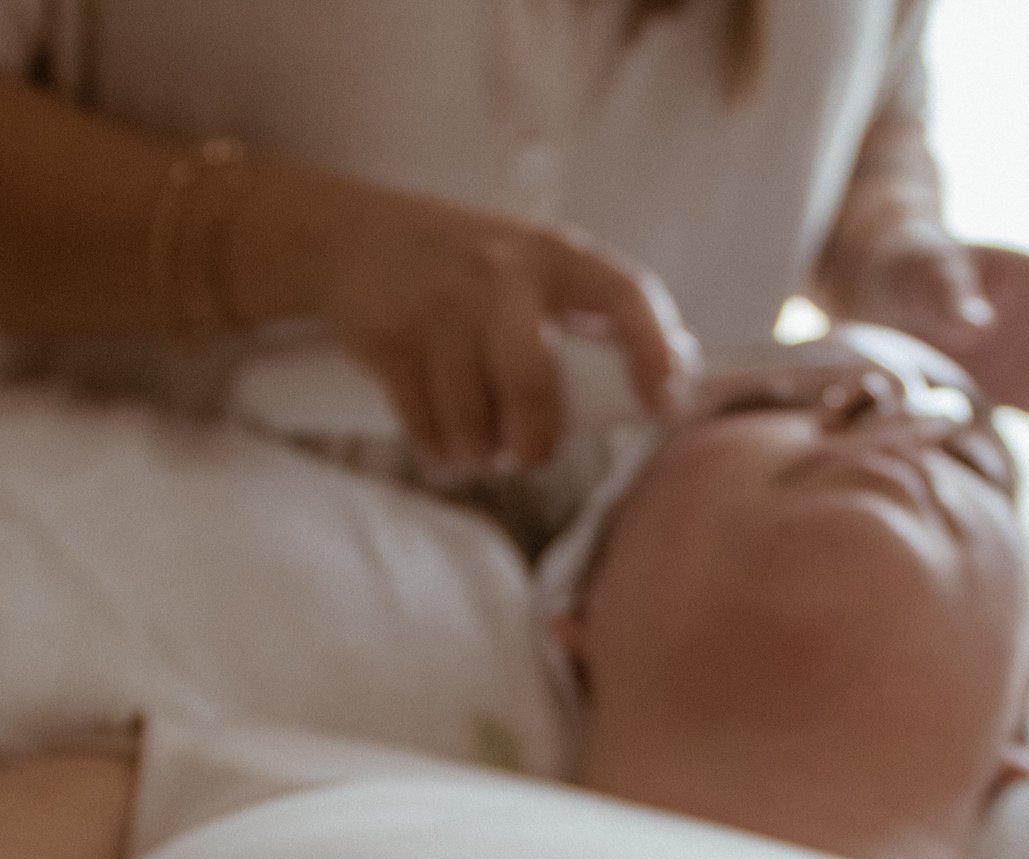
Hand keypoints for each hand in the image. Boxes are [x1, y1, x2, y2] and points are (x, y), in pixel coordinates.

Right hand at [247, 170, 700, 470]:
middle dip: (536, 443)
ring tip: (479, 443)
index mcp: (554, 255)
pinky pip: (425, 427)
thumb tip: (676, 387)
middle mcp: (500, 273)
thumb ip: (587, 319)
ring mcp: (441, 304)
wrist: (352, 235)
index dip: (653, 351)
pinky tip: (443, 435)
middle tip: (530, 454)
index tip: (665, 404)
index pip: (624, 295)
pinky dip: (439, 449)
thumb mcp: (531, 268)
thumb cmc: (468, 271)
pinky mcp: (389, 337)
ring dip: (480, 454)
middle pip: (533, 386)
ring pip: (474, 423)